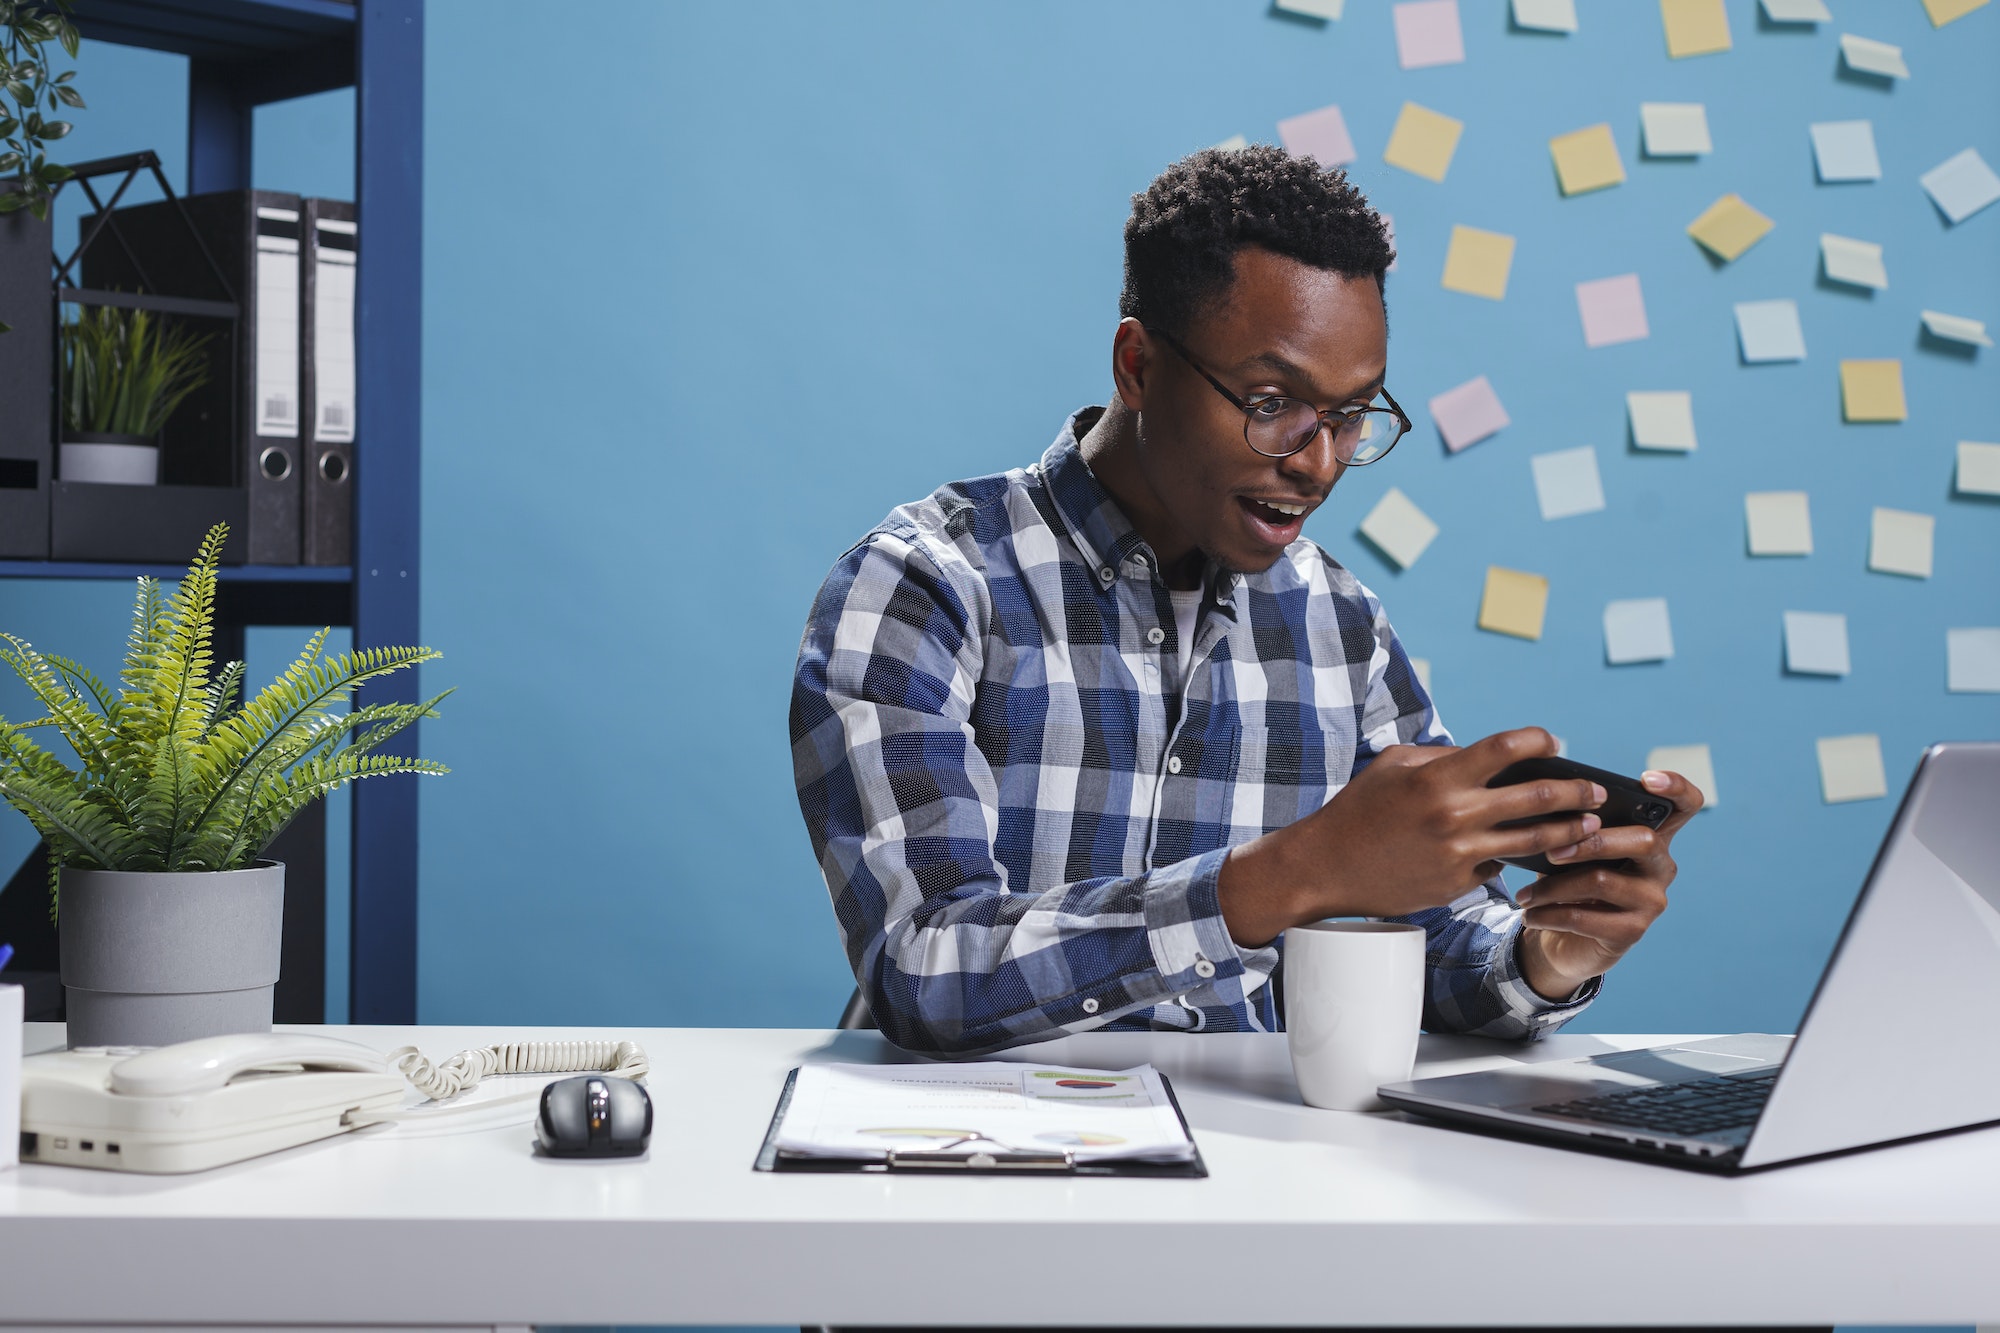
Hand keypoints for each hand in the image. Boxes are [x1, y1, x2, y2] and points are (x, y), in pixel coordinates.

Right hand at [1219, 727, 1606, 945]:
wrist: (1327, 868)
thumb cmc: (1358, 810)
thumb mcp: (1392, 767)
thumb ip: (1440, 757)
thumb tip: (1480, 755)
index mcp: (1439, 777)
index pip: (1506, 748)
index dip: (1538, 741)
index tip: (1553, 743)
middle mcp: (1455, 815)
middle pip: (1536, 798)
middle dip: (1575, 792)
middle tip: (1596, 791)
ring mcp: (1459, 854)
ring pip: (1532, 842)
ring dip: (1567, 833)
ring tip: (1588, 828)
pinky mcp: (1457, 885)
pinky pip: (1496, 869)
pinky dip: (1509, 860)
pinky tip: (1527, 857)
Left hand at [1514, 767, 1703, 999]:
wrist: (1563, 941)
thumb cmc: (1568, 880)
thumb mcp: (1570, 848)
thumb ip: (1571, 824)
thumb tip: (1541, 801)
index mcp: (1652, 835)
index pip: (1685, 806)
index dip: (1675, 787)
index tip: (1646, 778)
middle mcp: (1661, 866)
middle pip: (1642, 840)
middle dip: (1591, 841)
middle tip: (1550, 852)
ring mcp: (1651, 901)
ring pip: (1602, 880)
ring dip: (1552, 887)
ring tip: (1524, 894)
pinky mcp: (1632, 932)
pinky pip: (1585, 917)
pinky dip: (1549, 914)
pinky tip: (1530, 915)